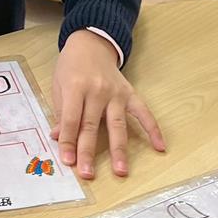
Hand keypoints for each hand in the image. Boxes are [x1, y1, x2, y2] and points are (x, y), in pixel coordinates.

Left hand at [51, 30, 165, 178]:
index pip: (71, 119)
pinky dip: (153, 129)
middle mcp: (97, 90)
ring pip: (117, 124)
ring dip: (119, 150)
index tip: (68, 162)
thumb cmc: (71, 66)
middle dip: (88, 151)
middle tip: (87, 173)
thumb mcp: (59, 85)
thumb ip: (60, 111)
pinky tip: (160, 146)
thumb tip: (58, 137)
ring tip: (121, 171)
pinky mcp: (130, 93)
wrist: (91, 43)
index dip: (68, 141)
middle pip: (92, 125)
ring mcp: (116, 92)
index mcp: (76, 87)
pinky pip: (143, 113)